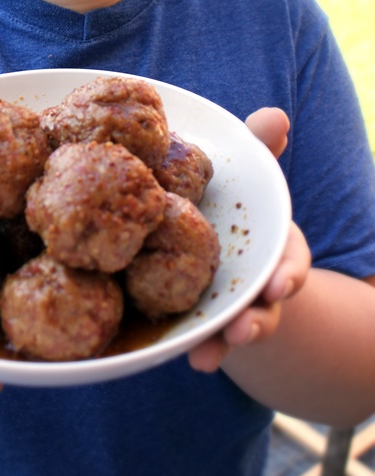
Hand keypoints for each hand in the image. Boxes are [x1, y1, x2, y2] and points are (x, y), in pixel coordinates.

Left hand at [187, 108, 311, 373]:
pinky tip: (185, 357)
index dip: (288, 275)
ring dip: (222, 345)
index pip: (289, 264)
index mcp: (276, 249)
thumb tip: (276, 115)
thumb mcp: (251, 176)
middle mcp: (260, 284)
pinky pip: (200, 337)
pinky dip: (196, 347)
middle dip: (257, 321)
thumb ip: (263, 149)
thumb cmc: (239, 203)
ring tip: (205, 359)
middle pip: (264, 308)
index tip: (279, 286)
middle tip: (243, 331)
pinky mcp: (202, 320)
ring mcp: (232, 307)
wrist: (220, 242)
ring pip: (233, 329)